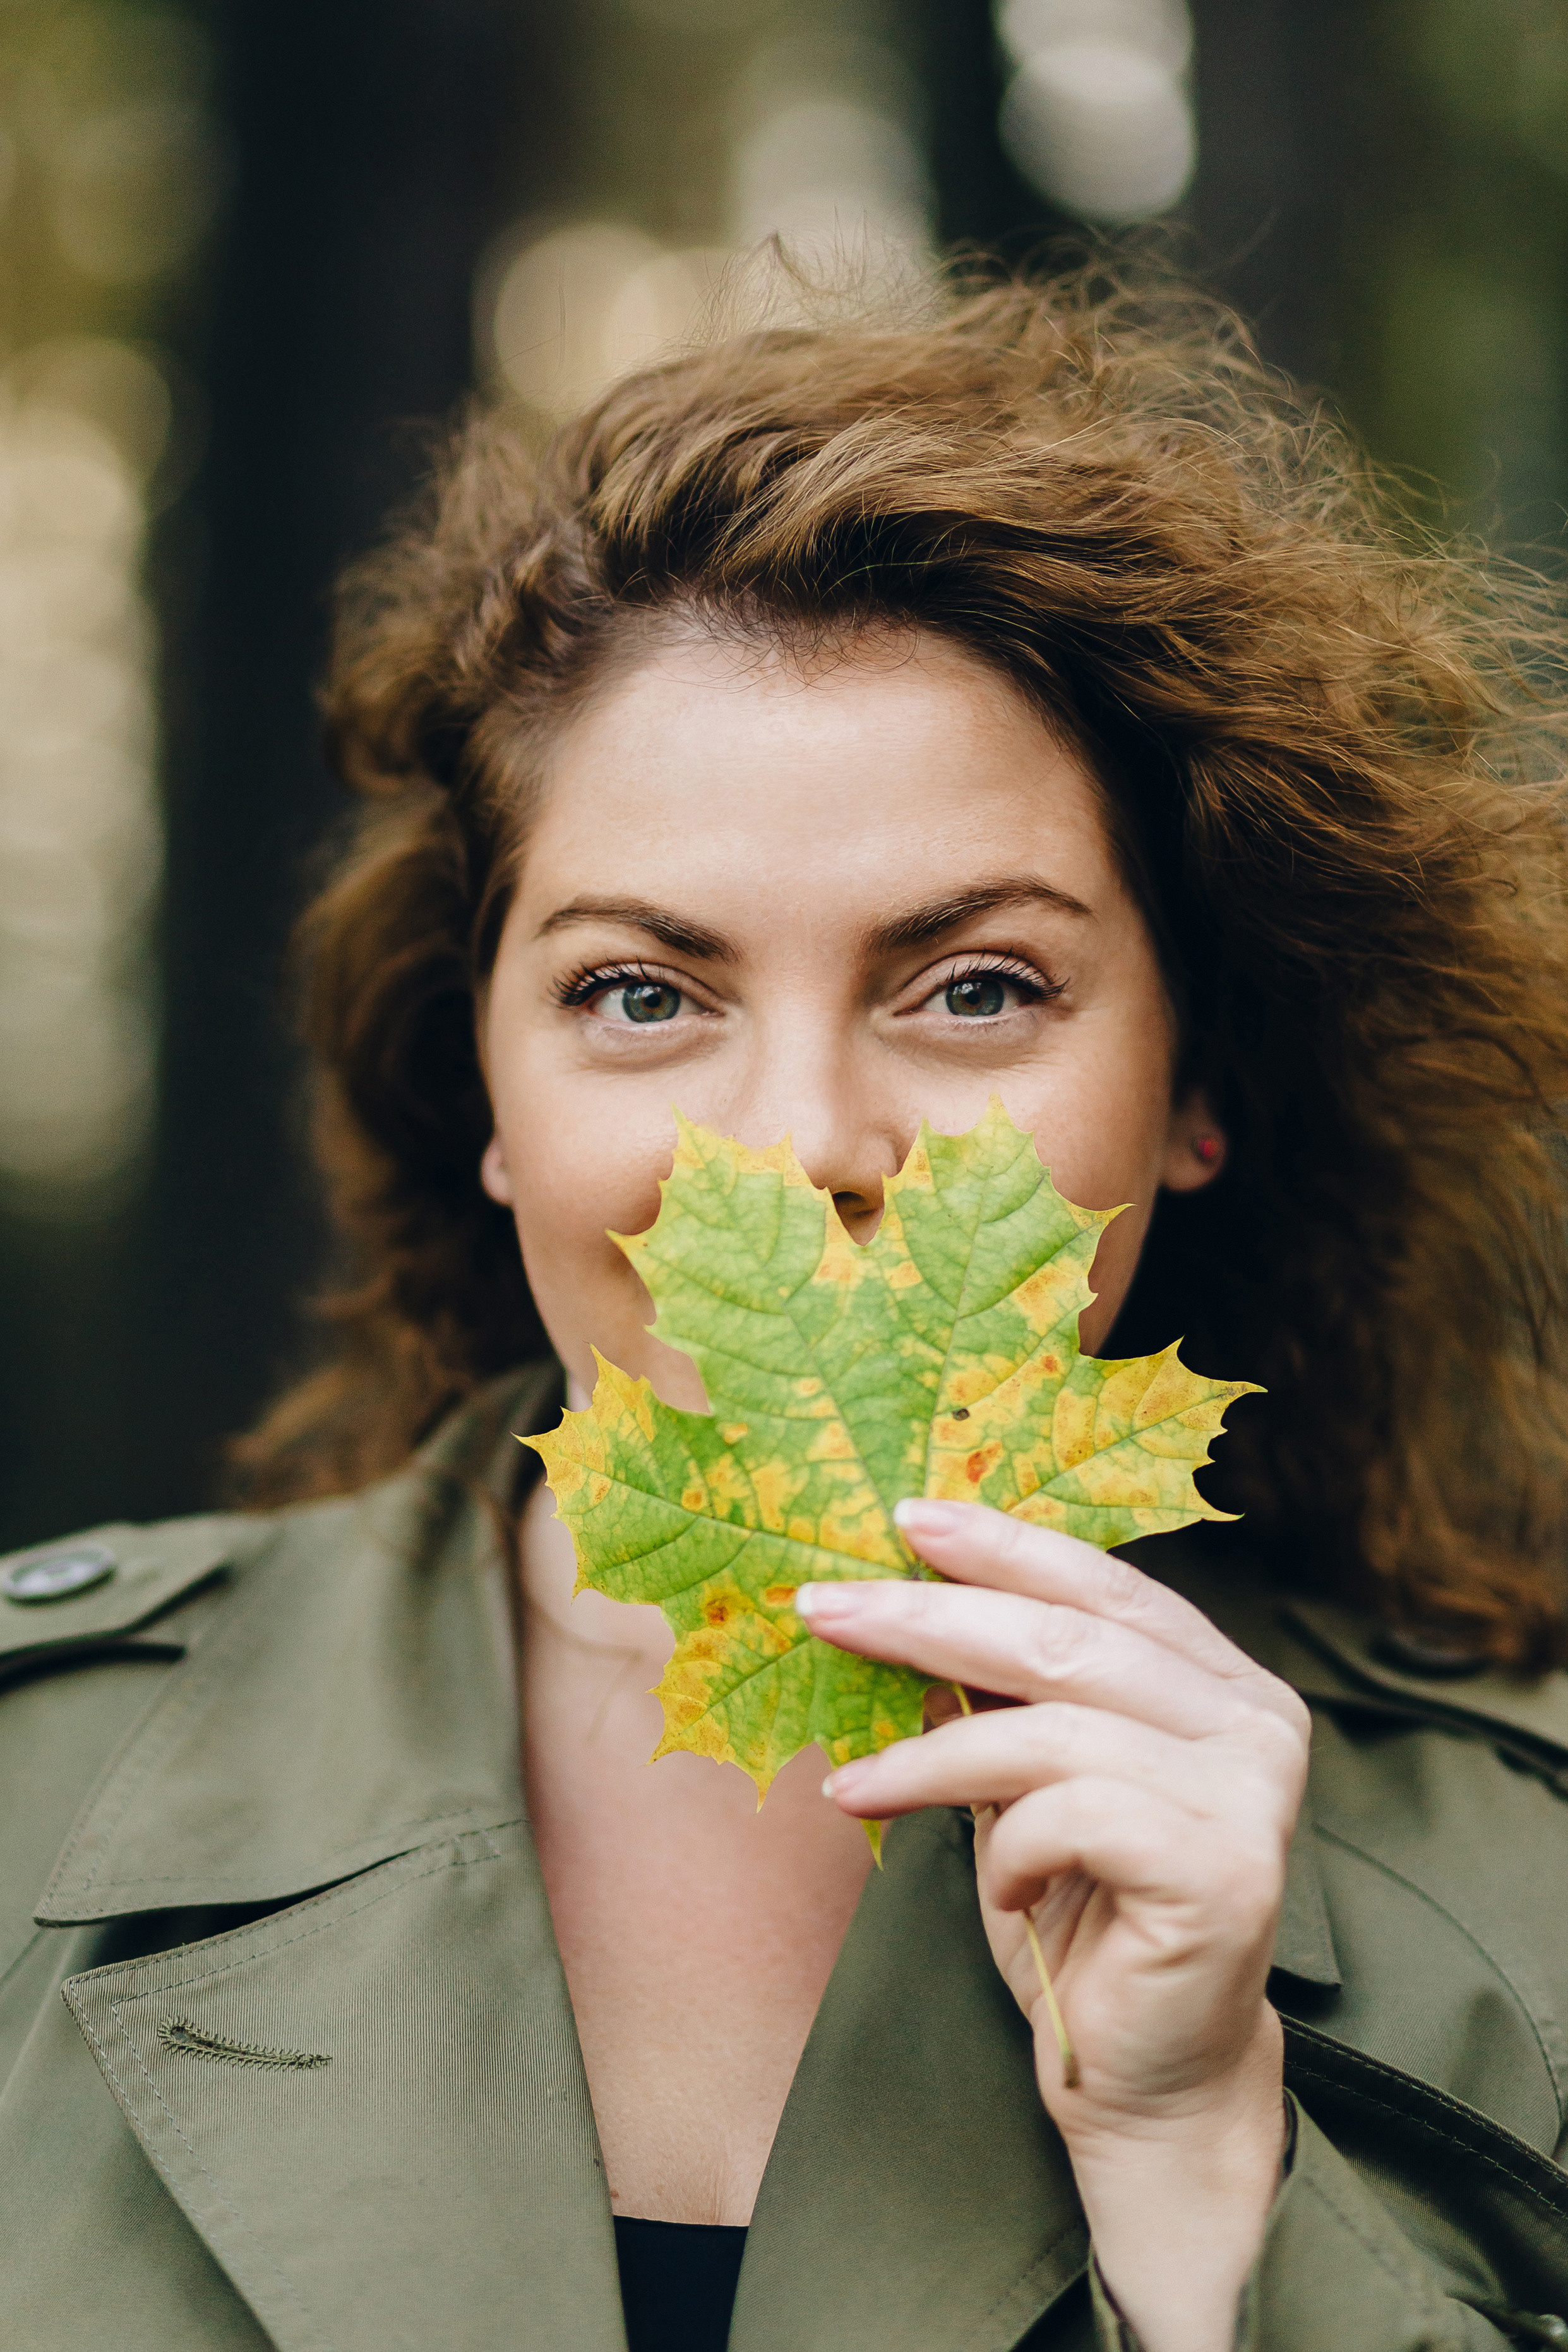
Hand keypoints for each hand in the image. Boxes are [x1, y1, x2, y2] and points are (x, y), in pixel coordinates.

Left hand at [795, 1499, 1308, 2351]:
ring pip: (1054, 1727)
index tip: (905, 1517)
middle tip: (828, 1609)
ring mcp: (1249, 1793)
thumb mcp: (1028, 1783)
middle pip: (1068, 1639)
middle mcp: (1254, 1720)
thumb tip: (903, 1601)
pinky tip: (991, 1889)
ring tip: (857, 1785)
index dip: (1004, 1546)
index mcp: (1220, 1680)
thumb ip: (1002, 1697)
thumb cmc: (1081, 1920)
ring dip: (932, 1753)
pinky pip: (1071, 1814)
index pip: (1106, 1584)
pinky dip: (1002, 1846)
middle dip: (932, 1618)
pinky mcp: (1223, 1869)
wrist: (1145, 2076)